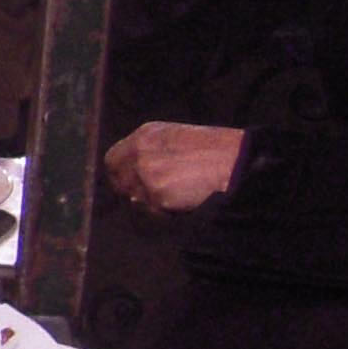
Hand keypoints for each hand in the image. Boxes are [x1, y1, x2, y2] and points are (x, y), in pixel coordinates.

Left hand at [101, 121, 243, 211]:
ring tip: (177, 196)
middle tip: (151, 197)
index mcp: (144, 135)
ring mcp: (146, 175)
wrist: (235, 162)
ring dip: (150, 203)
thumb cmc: (214, 150)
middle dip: (130, 191)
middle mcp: (139, 152)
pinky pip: (152, 211)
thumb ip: (151, 151)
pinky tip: (183, 203)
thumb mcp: (176, 139)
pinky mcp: (157, 195)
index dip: (119, 174)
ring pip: (135, 198)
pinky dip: (164, 212)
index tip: (129, 184)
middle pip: (118, 181)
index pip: (112, 159)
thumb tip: (133, 172)